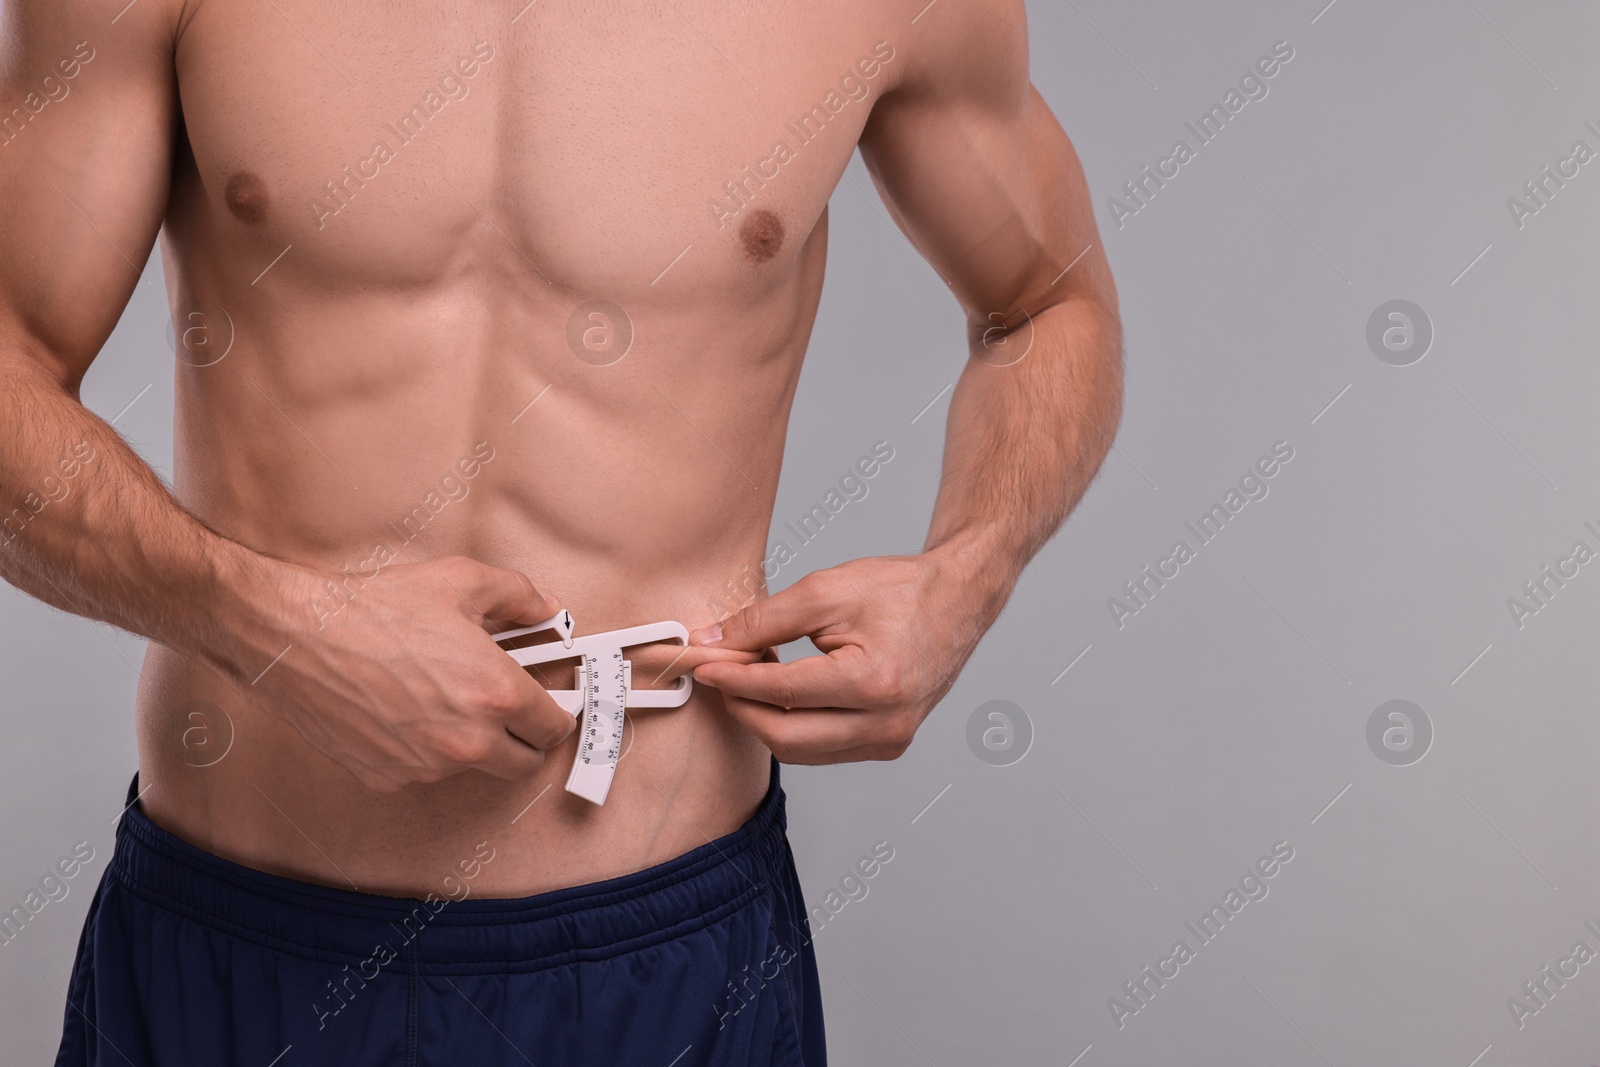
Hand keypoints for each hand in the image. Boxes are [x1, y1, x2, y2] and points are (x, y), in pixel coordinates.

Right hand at [246, 556, 578, 791]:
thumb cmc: (377, 606)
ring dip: (469, 743)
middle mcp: (467, 740)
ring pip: (471, 768)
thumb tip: (548, 610)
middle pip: (523, 764)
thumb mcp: (462, 581)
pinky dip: (422, 749)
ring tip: (440, 696)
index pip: (553, 728)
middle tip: (506, 710)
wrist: (297, 635)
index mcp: (496, 693)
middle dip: (522, 739)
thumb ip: (520, 596)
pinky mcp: (387, 777)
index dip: (554, 713)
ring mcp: (426, 766)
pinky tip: (402, 710)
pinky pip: (423, 771)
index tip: (547, 705)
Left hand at [688, 553, 990, 763]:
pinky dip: (793, 725)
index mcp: (875, 682)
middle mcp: (887, 723)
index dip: (734, 679)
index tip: (704, 665)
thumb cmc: (900, 590)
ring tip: (754, 675)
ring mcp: (891, 740)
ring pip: (800, 750)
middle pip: (785, 735)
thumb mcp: (826, 591)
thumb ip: (763, 620)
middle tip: (722, 672)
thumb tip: (711, 643)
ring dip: (765, 718)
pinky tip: (783, 692)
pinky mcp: (889, 745)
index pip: (783, 693)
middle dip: (743, 705)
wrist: (958, 601)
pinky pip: (823, 749)